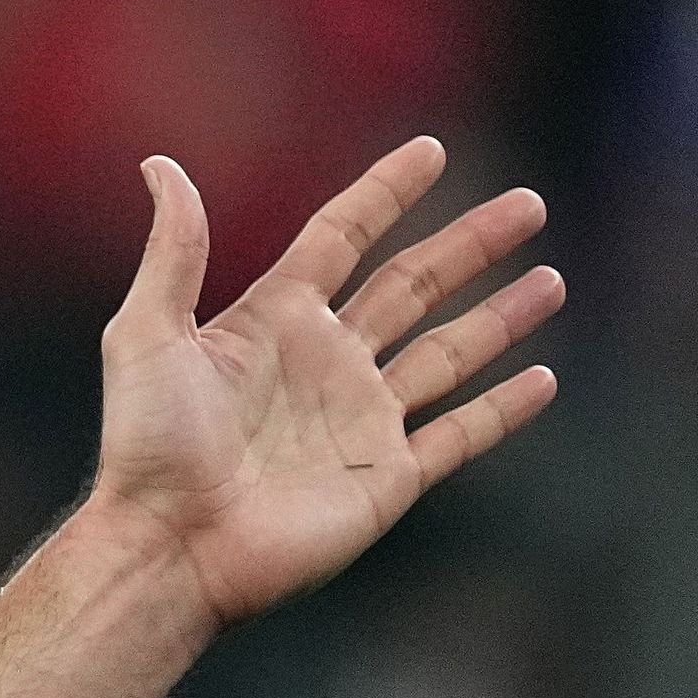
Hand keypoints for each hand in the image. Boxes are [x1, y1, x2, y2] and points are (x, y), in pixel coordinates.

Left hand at [88, 136, 561, 630]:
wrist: (169, 546)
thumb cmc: (147, 445)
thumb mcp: (147, 334)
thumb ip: (173, 250)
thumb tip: (161, 165)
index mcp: (273, 322)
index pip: (341, 239)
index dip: (384, 195)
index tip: (431, 152)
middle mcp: (324, 364)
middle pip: (412, 286)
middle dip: (469, 245)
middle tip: (528, 204)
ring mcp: (360, 420)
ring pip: (448, 353)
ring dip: (501, 317)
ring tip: (551, 280)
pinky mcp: (386, 476)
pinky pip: (460, 434)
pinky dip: (503, 409)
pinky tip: (544, 379)